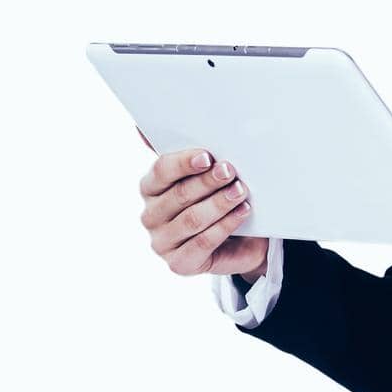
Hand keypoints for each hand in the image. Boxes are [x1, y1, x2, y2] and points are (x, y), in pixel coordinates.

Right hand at [137, 130, 268, 281]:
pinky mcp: (179, 264)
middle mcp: (150, 216)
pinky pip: (204, 241)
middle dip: (208, 182)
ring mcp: (162, 242)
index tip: (208, 156)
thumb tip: (148, 128)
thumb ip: (189, 155)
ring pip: (192, 219)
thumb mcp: (204, 176)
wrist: (241, 240)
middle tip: (231, 171)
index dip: (185, 163)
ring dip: (219, 202)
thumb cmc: (216, 199)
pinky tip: (242, 211)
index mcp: (150, 188)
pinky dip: (226, 224)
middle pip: (180, 195)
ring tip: (240, 191)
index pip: (161, 171)